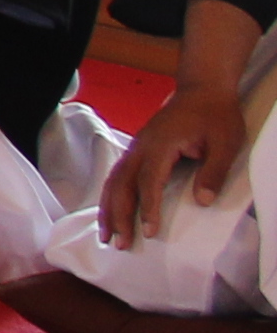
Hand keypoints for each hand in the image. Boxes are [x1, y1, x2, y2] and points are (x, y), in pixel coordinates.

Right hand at [99, 69, 255, 244]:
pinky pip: (117, 174)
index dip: (148, 208)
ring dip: (108, 207)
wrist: (203, 89)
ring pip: (114, 179)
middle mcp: (141, 146)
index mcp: (161, 145)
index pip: (149, 181)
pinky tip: (110, 209)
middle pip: (121, 183)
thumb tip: (202, 201)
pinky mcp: (138, 148)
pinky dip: (110, 194)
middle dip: (117, 214)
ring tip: (106, 234)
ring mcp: (137, 146)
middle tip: (118, 244)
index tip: (149, 232)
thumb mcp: (225, 143)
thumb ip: (213, 172)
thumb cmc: (215, 115)